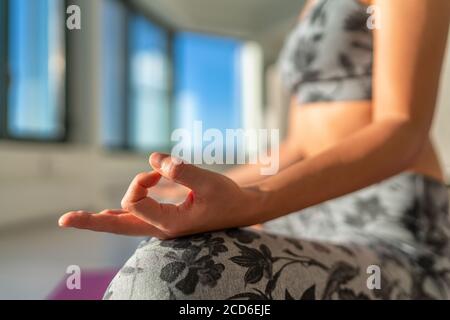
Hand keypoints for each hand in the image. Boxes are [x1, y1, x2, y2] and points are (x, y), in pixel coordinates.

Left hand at [59, 153, 264, 238]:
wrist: (241, 209)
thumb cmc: (228, 197)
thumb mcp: (210, 182)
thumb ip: (183, 171)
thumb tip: (153, 158)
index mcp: (169, 224)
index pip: (134, 202)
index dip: (140, 181)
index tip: (159, 170)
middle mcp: (161, 228)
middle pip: (118, 226)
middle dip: (92, 221)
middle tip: (64, 219)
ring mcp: (162, 225)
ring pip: (124, 223)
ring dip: (103, 218)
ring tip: (76, 219)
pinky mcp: (165, 218)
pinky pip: (135, 218)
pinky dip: (118, 214)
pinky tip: (106, 214)